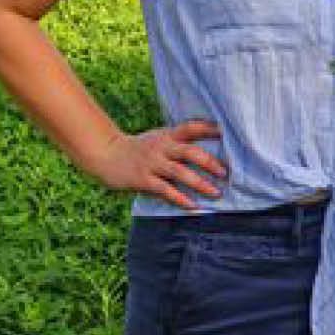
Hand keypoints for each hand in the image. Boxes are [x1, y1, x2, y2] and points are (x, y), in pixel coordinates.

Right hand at [95, 119, 226, 210]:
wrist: (105, 154)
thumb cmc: (138, 149)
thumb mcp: (157, 139)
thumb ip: (177, 144)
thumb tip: (207, 154)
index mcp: (167, 135)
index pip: (191, 128)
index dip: (210, 129)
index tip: (228, 133)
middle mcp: (161, 147)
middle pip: (190, 152)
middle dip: (210, 163)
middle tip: (226, 173)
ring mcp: (152, 163)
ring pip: (180, 172)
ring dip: (200, 183)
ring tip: (216, 193)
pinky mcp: (143, 179)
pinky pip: (165, 190)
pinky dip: (181, 198)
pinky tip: (193, 206)